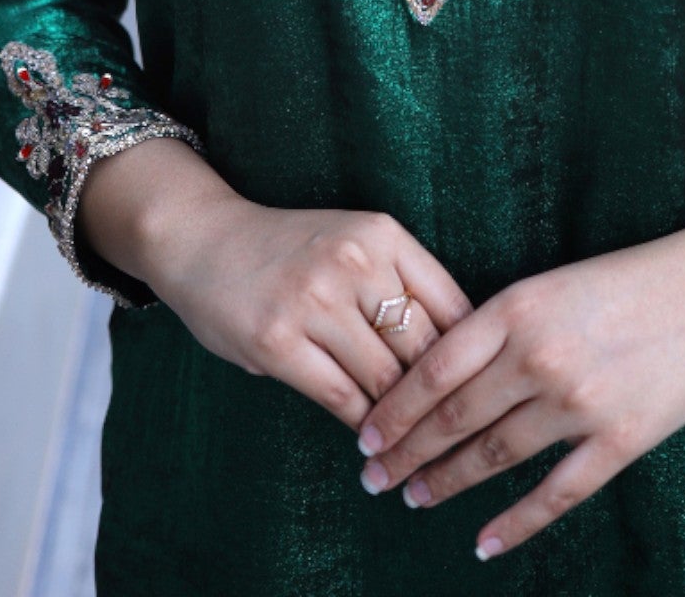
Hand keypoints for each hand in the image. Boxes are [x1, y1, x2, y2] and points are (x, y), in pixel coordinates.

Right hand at [78, 140, 474, 432]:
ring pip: (385, 379)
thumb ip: (399, 284)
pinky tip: (370, 440)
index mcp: (384, 234)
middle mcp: (354, 262)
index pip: (453, 305)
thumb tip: (458, 353)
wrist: (205, 240)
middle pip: (424, 347)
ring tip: (414, 449)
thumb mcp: (355, 242)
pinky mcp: (277, 341)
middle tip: (452, 436)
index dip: (471, 357)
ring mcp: (314, 301)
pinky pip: (340, 398)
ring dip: (401, 422)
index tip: (479, 392)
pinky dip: (363, 426)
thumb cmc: (291, 250)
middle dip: (440, 398)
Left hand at [349, 223, 684, 560]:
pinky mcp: (618, 440)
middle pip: (453, 418)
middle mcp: (539, 356)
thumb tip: (437, 377)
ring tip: (415, 498)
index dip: (393, 410)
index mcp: (516, 308)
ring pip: (493, 456)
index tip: (364, 436)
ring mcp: (579, 402)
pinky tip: (483, 542)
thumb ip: (496, 328)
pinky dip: (514, 524)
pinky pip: (555, 493)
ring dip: (446, 482)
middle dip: (406, 453)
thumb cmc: (621, 282)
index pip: (434, 370)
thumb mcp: (547, 286)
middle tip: (374, 478)